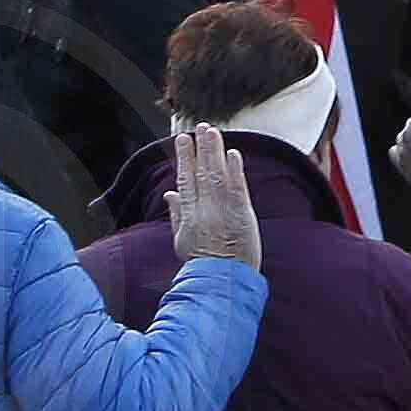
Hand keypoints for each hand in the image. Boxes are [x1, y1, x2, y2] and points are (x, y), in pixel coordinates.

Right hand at [168, 121, 264, 266]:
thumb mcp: (182, 241)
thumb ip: (176, 215)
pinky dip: (235, 170)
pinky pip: (237, 188)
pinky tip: (233, 153)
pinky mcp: (241, 215)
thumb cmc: (202, 263)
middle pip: (201, 172)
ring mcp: (222, 211)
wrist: (222, 282)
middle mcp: (203, 210)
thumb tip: (169, 195)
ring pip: (218, 175)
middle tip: (200, 127)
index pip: (185, 180)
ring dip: (216, 151)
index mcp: (188, 215)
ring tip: (214, 132)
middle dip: (200, 148)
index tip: (183, 140)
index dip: (184, 158)